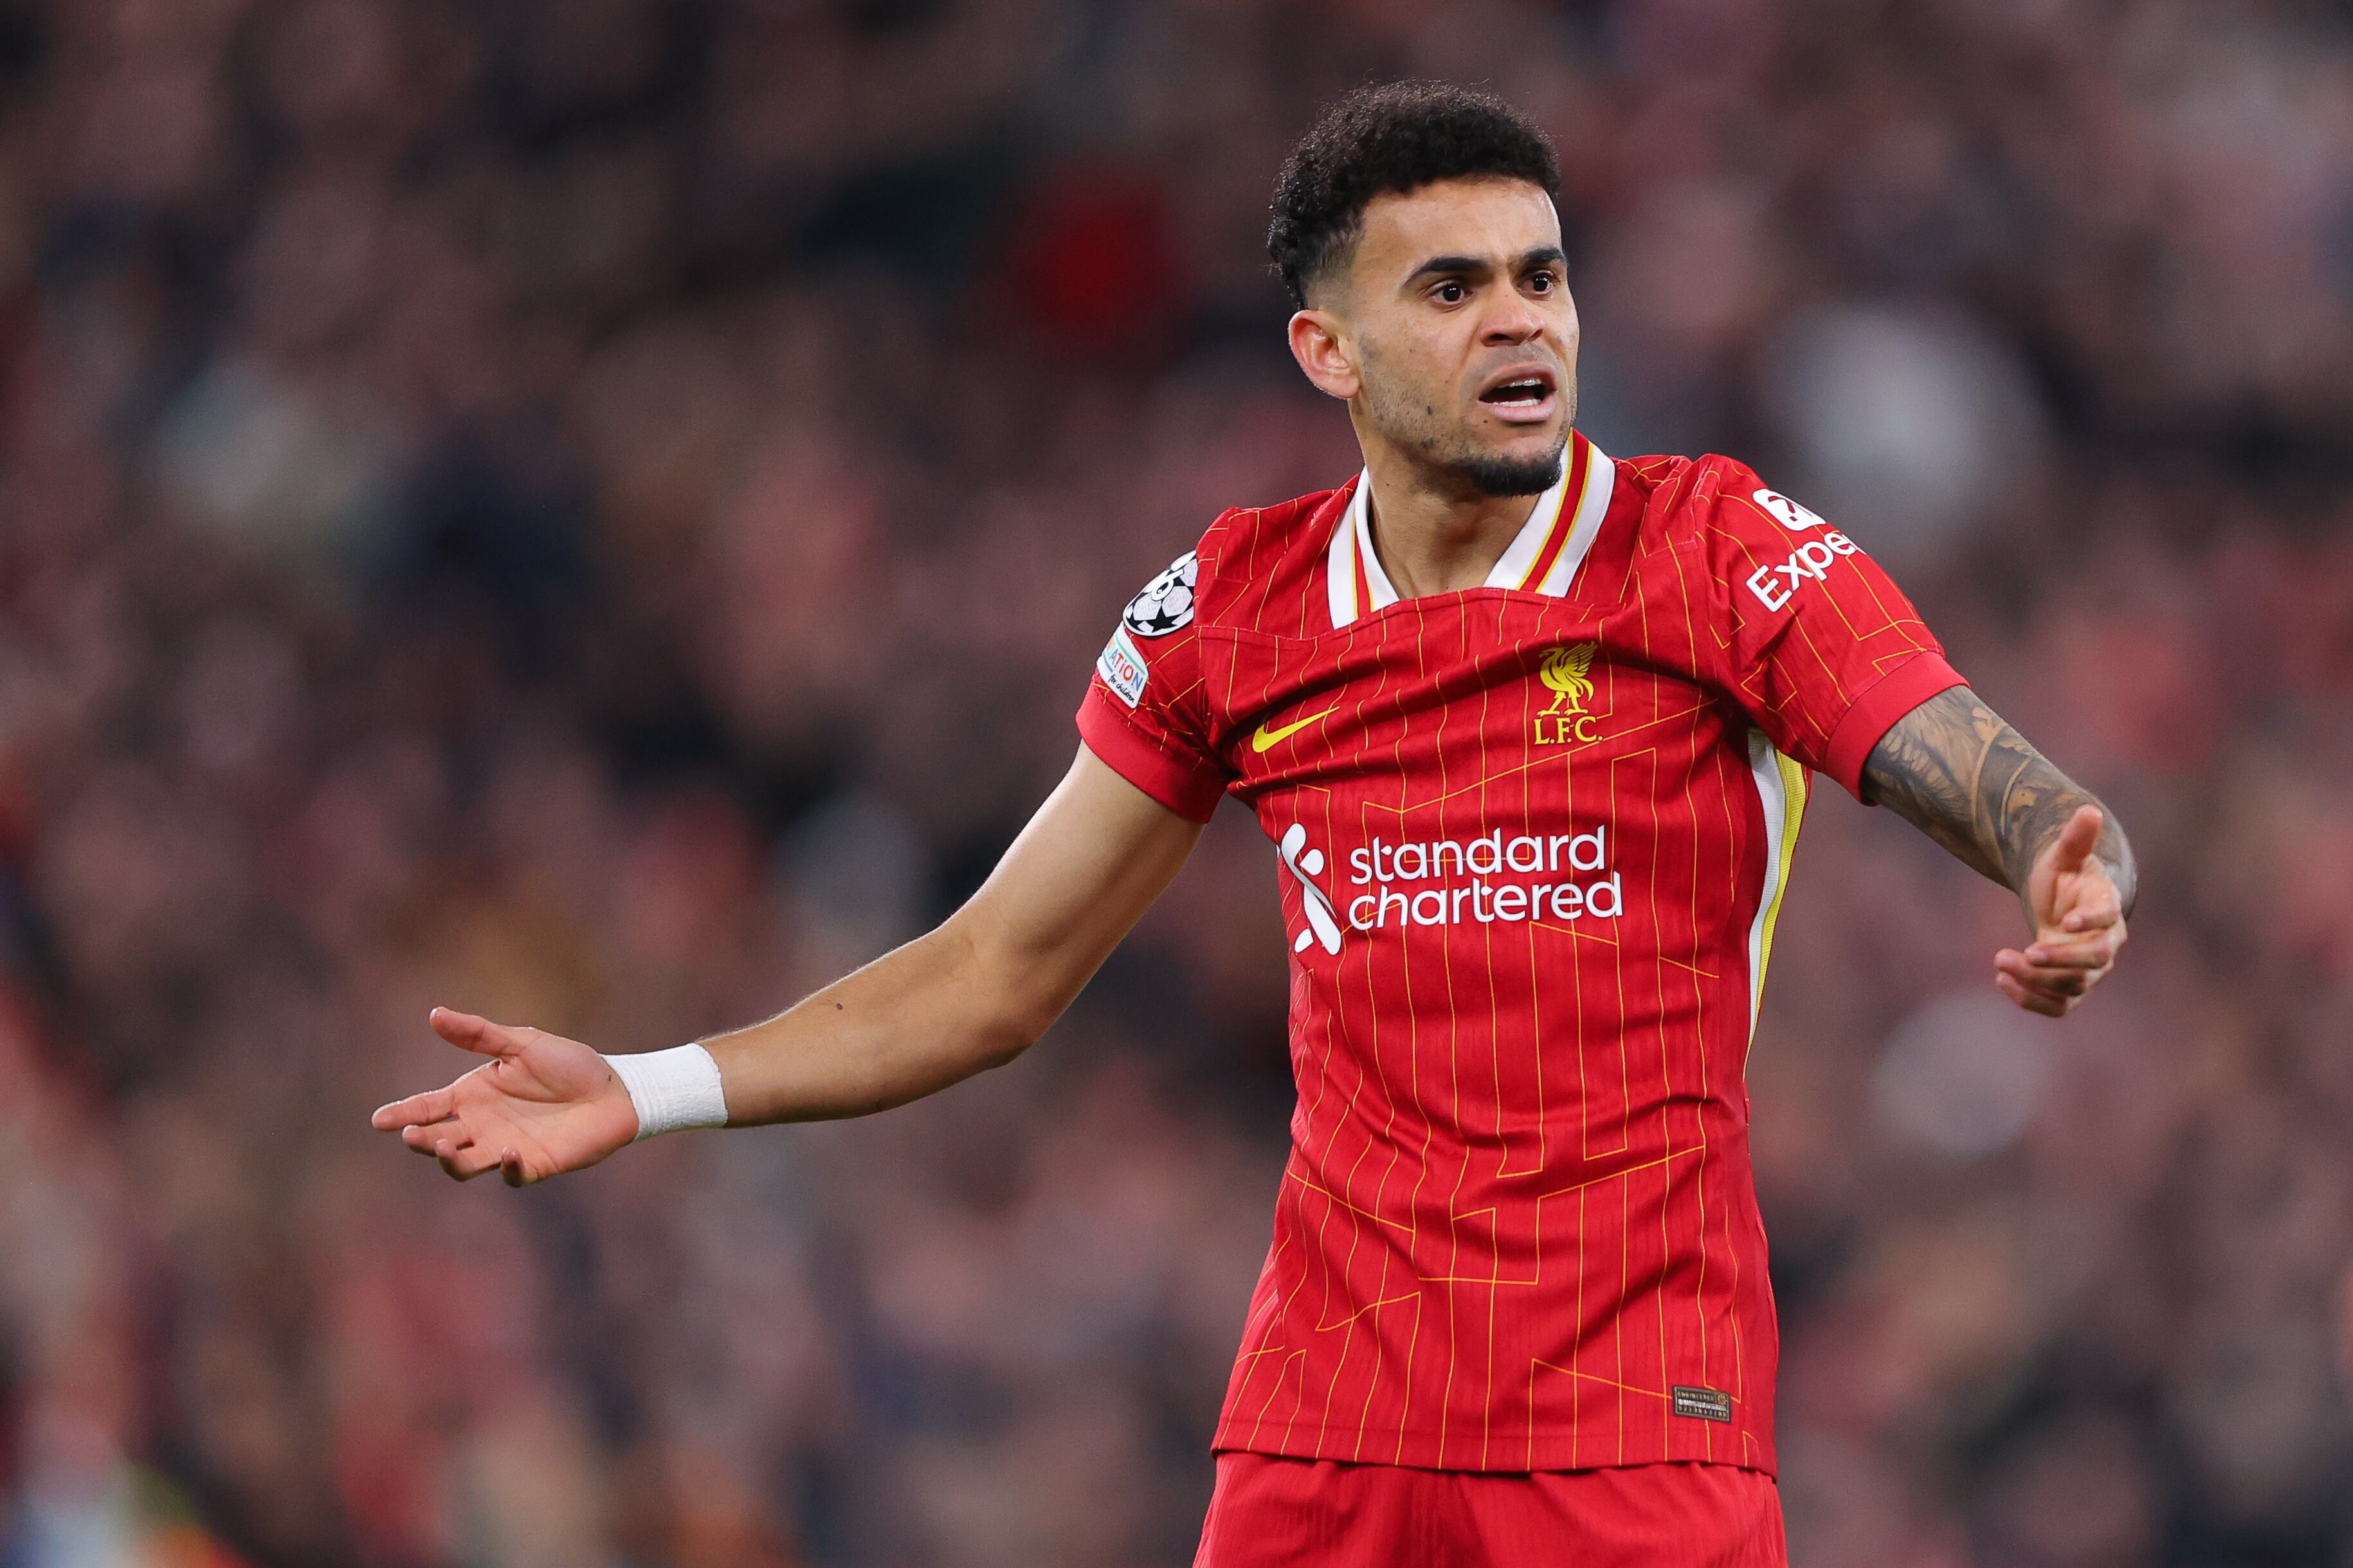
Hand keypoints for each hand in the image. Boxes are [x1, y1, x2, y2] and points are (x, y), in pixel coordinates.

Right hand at [370, 1009, 638, 1184]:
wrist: (614, 1088)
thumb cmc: (568, 1063)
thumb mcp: (521, 1043)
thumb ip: (479, 1034)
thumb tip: (434, 1014)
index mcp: (474, 1095)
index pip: (428, 1107)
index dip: (402, 1114)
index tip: (379, 1120)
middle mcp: (482, 1125)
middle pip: (438, 1139)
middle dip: (421, 1139)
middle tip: (414, 1134)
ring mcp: (504, 1147)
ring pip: (463, 1165)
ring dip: (450, 1160)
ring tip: (445, 1145)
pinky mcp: (533, 1165)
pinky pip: (511, 1175)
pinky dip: (505, 1167)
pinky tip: (508, 1151)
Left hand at [1994, 804, 2126, 1017]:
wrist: (2063, 905)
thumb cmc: (2065, 877)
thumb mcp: (2065, 855)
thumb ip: (2076, 838)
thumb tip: (2089, 810)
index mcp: (2108, 910)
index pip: (2108, 920)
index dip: (2091, 922)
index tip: (2066, 920)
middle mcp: (2105, 944)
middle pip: (2094, 962)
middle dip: (2060, 960)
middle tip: (2025, 952)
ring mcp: (2089, 970)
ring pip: (2072, 986)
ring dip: (2036, 980)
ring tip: (1999, 960)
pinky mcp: (2069, 988)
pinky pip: (2058, 1006)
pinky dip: (2031, 1000)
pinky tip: (2001, 981)